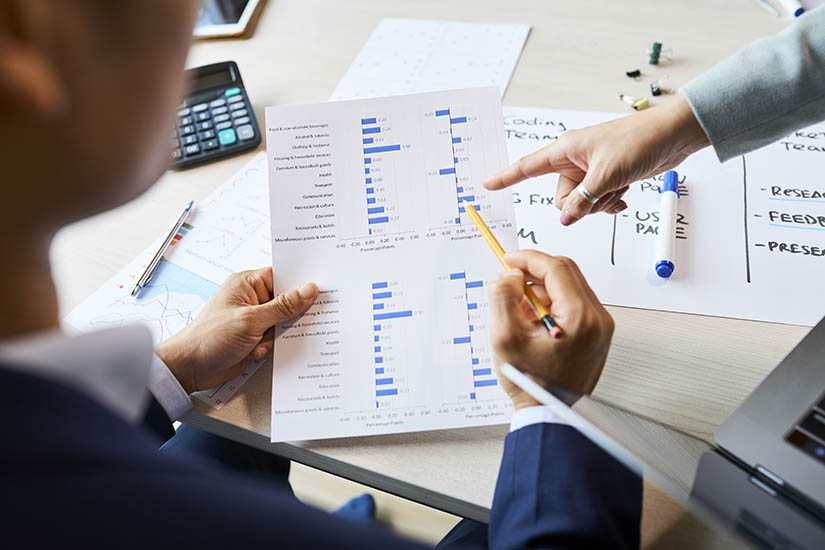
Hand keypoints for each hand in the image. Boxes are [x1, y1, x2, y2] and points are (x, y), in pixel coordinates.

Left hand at [156, 267, 317, 393]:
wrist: (190, 368)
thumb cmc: (209, 338)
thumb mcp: (251, 320)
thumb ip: (283, 306)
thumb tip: (308, 290)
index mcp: (247, 284)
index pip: (282, 276)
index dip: (301, 282)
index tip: (321, 289)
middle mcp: (251, 298)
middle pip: (287, 300)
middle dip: (291, 314)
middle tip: (297, 321)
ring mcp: (253, 318)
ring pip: (284, 322)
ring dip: (278, 334)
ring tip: (263, 341)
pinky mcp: (255, 337)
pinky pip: (276, 338)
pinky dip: (271, 346)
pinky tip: (256, 351)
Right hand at [483, 93, 708, 225]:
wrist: (674, 135)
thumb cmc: (640, 140)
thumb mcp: (607, 175)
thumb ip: (584, 200)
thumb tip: (567, 218)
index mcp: (566, 149)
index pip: (528, 166)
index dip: (506, 177)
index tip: (487, 184)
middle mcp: (575, 159)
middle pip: (560, 197)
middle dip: (580, 205)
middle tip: (602, 195)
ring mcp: (591, 170)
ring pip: (580, 202)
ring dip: (598, 205)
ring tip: (619, 190)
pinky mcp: (607, 176)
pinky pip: (596, 201)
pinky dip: (608, 203)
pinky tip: (623, 197)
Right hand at [487, 251, 613, 409]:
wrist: (551, 414)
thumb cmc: (533, 384)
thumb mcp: (505, 338)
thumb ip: (503, 298)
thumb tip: (511, 276)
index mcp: (580, 317)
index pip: (556, 268)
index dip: (528, 258)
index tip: (508, 260)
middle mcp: (597, 319)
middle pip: (565, 272)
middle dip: (534, 271)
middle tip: (510, 280)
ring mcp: (600, 326)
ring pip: (569, 285)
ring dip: (541, 287)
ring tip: (519, 309)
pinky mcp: (596, 332)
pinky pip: (573, 302)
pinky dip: (551, 301)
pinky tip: (532, 319)